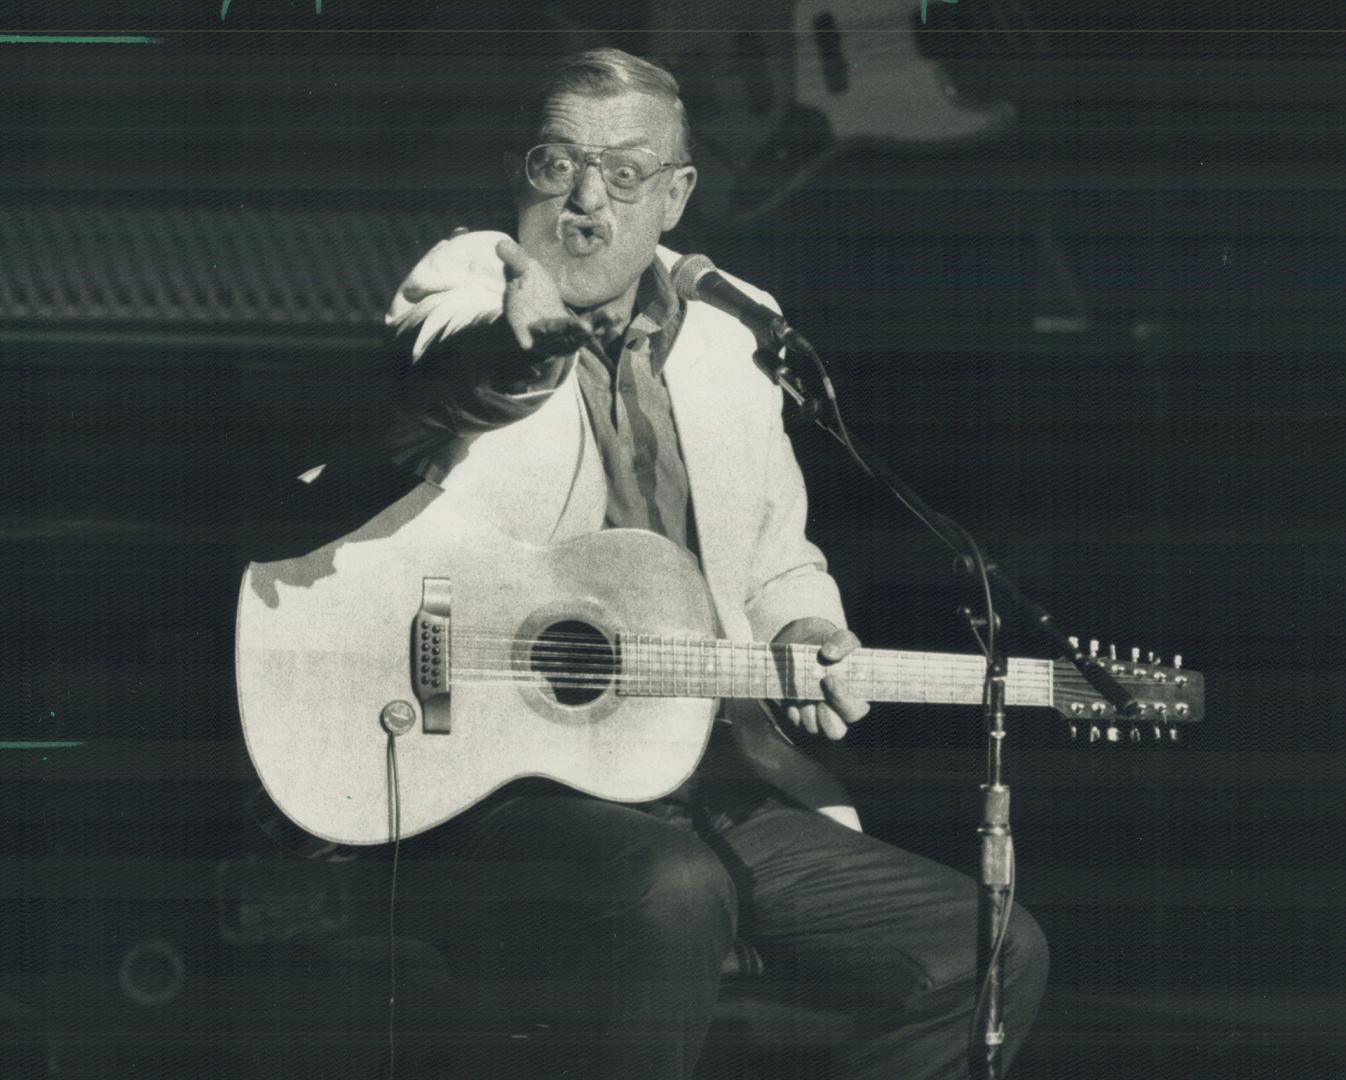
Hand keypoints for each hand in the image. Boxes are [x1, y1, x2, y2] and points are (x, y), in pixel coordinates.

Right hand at [496, 237, 597, 355]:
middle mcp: (539, 332)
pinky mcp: (573, 337)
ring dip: (591, 328)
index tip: (525, 345)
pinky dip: (600, 324)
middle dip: (569, 331)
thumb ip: (514, 260)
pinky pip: (587, 332)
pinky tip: (614, 315)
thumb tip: (500, 243)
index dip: (520, 334)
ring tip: (608, 316)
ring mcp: (557, 338)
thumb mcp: (519, 272)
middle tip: (585, 327)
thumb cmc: (527, 287)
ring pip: (574, 335)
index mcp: (520, 318)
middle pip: (553, 333)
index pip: (518, 327)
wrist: (538, 307)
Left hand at [772, 617, 869, 740]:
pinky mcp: (799, 714)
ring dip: (806, 709)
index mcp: (856, 697)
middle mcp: (838, 712)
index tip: (830, 679)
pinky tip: (792, 691)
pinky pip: (794, 720)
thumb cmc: (831, 644)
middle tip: (816, 690)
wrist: (806, 644)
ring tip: (803, 688)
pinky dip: (791, 707)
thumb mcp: (841, 637)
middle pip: (835, 731)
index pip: (855, 712)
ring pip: (812, 727)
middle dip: (825, 713)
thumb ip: (842, 642)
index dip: (843, 701)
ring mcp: (818, 715)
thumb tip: (829, 653)